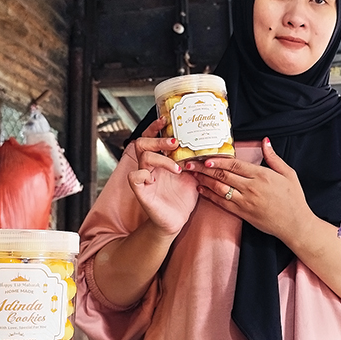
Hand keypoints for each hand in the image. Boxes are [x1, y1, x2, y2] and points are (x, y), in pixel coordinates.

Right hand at [128, 117, 198, 234]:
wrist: (177, 220)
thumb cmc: (182, 198)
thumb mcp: (193, 175)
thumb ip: (195, 161)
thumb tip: (206, 146)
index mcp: (160, 161)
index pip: (151, 138)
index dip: (154, 127)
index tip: (165, 119)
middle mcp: (150, 167)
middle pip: (142, 143)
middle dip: (158, 140)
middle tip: (174, 142)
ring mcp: (144, 179)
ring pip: (143, 158)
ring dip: (161, 158)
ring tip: (177, 167)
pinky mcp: (141, 192)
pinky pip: (134, 177)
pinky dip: (143, 174)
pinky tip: (156, 179)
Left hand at [185, 138, 310, 242]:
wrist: (295, 224)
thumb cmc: (294, 198)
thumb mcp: (288, 174)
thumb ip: (273, 158)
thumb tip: (265, 141)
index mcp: (262, 175)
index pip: (235, 165)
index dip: (218, 161)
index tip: (206, 157)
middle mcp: (251, 187)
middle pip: (223, 175)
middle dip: (204, 168)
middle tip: (190, 163)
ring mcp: (245, 201)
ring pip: (219, 188)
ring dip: (204, 180)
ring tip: (192, 174)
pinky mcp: (243, 213)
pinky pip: (222, 203)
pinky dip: (210, 196)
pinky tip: (201, 189)